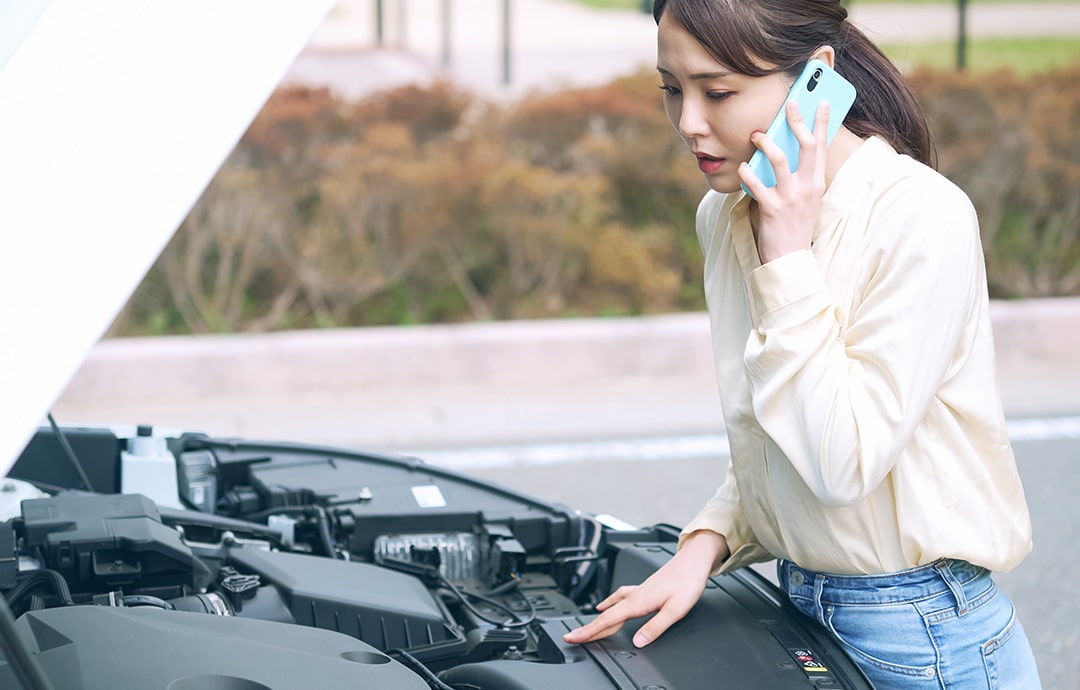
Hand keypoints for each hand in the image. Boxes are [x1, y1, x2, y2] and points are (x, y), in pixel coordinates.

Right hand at [562, 530, 727, 647]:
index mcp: (638, 602)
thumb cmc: (687, 582)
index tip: (573, 637)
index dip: (589, 631)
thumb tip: (638, 642)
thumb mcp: (675, 610)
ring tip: (587, 626)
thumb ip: (655, 627)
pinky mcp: (643, 588)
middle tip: (571, 636)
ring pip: (611, 607)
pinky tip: (607, 604)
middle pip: (605, 615)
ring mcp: (638, 591)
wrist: (693, 561)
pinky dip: (609, 604)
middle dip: (587, 627)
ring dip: (598, 618)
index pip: (608, 620)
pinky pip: (619, 598)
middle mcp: (634, 596)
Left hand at [738, 99, 830, 263]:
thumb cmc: (793, 226)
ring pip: (780, 161)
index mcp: (817, 183)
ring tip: (756, 135)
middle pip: (806, 146)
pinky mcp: (773, 210)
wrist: (790, 259)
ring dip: (767, 144)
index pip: (821, 147)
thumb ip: (799, 176)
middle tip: (789, 104)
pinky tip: (742, 167)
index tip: (819, 100)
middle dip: (798, 122)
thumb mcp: (804, 198)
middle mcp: (808, 188)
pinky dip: (747, 173)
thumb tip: (786, 149)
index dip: (821, 122)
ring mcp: (791, 198)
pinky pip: (757, 185)